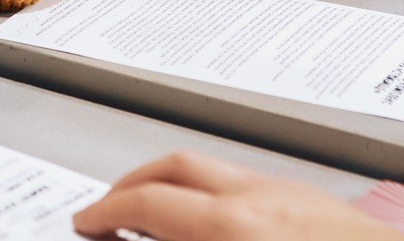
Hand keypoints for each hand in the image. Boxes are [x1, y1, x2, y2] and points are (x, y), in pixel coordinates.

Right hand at [72, 152, 397, 239]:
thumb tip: (153, 234)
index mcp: (233, 227)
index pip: (147, 205)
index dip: (105, 212)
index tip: (87, 223)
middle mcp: (259, 200)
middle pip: (174, 168)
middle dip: (130, 184)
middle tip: (107, 208)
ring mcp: (290, 194)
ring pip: (212, 169)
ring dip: (172, 185)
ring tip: (156, 214)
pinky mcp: (316, 201)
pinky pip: (246, 181)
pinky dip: (212, 192)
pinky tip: (217, 221)